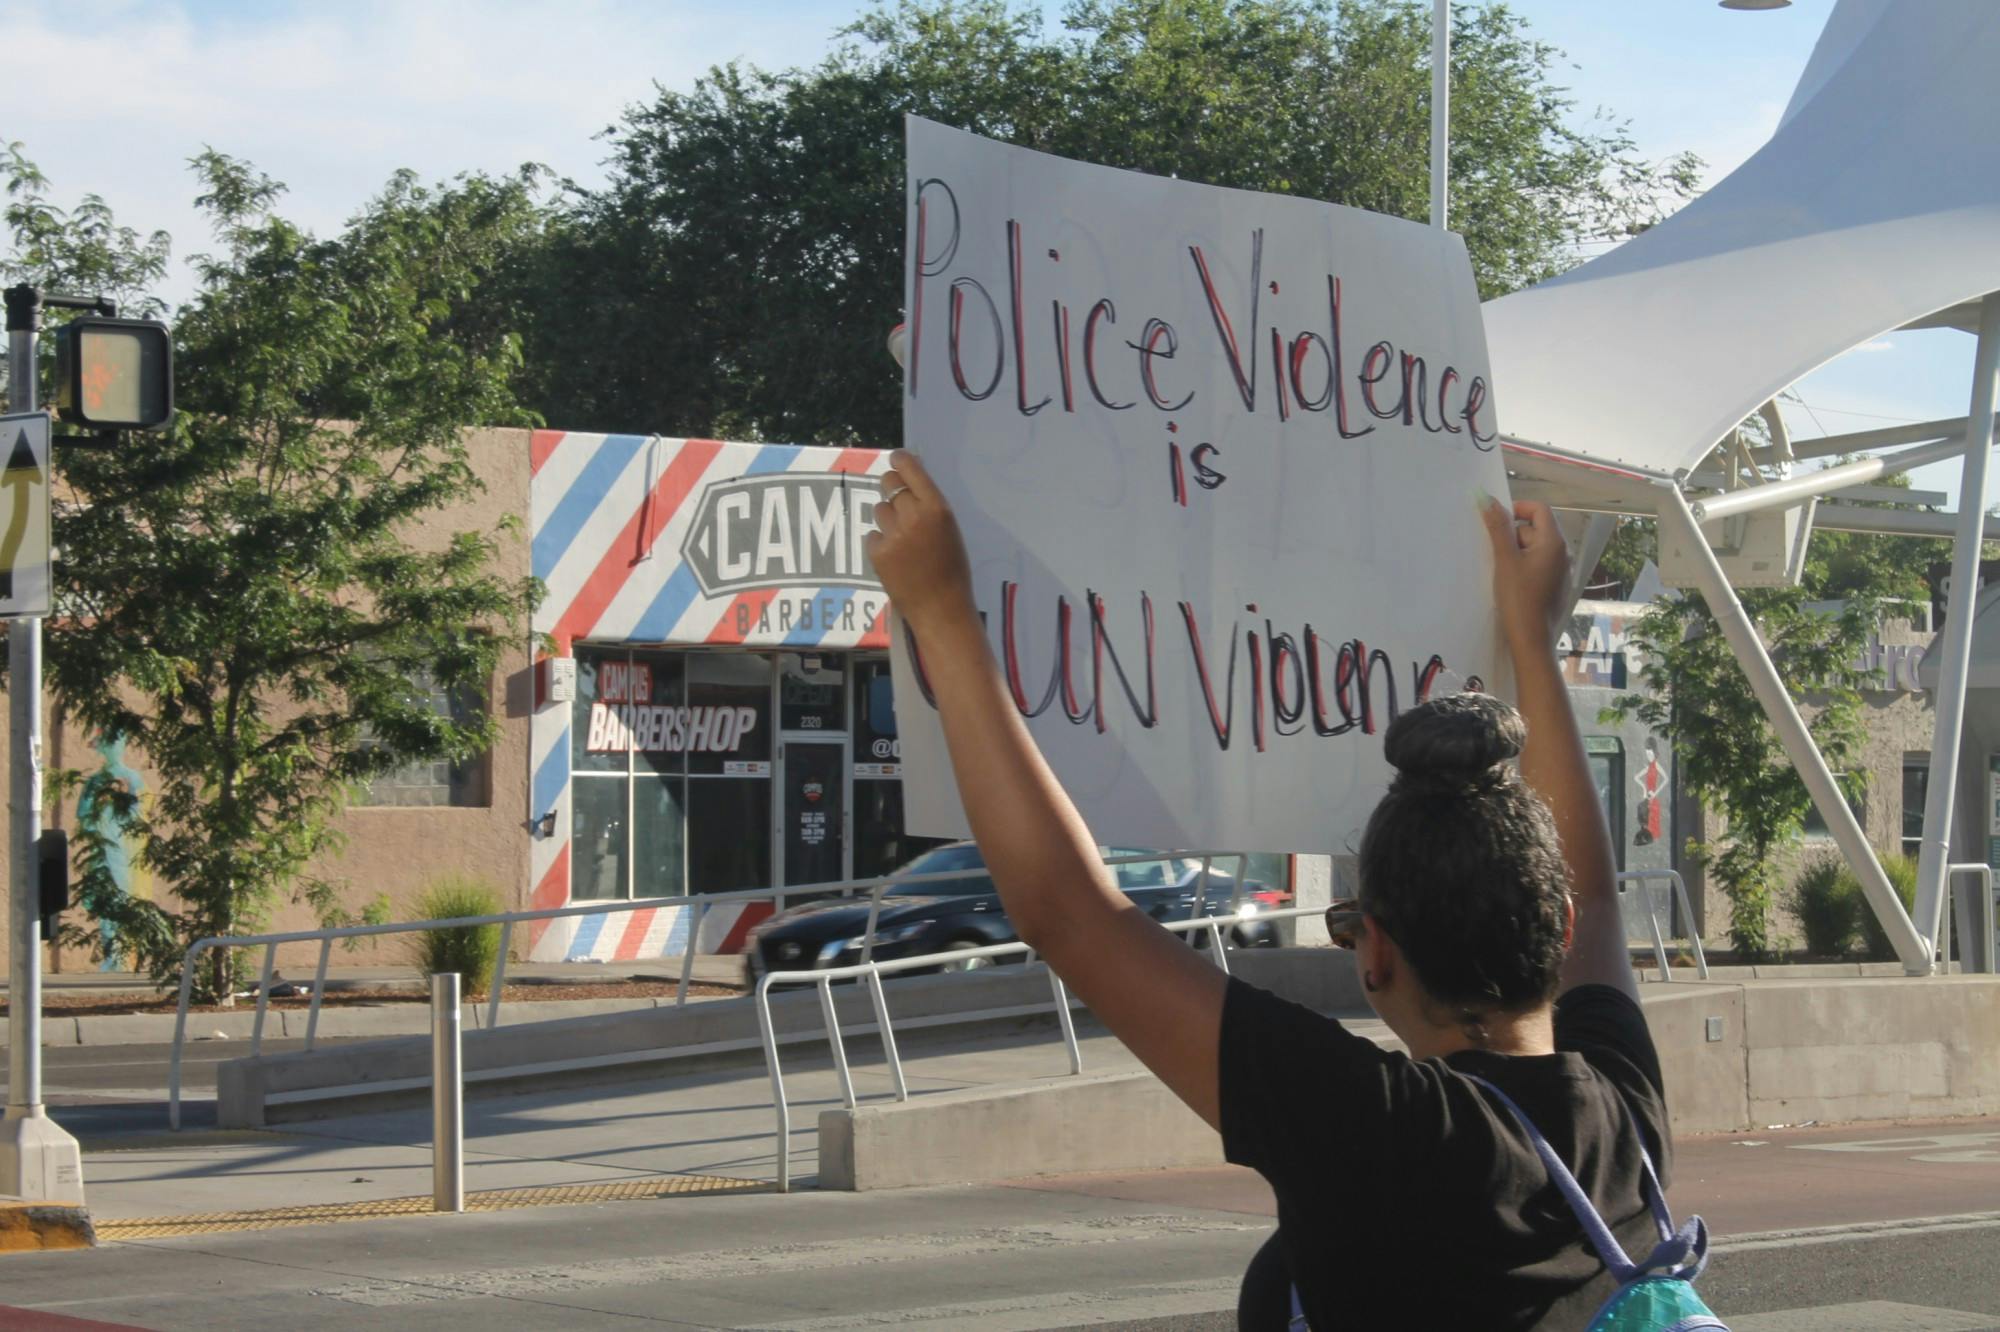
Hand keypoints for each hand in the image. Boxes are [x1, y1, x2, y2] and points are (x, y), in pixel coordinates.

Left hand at [866, 452, 977, 632]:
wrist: (942, 609)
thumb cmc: (953, 570)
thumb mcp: (950, 531)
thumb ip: (931, 506)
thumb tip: (911, 482)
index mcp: (937, 508)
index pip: (911, 470)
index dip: (901, 461)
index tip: (896, 458)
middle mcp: (914, 516)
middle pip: (889, 484)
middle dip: (892, 488)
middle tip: (898, 500)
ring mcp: (893, 534)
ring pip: (879, 510)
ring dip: (887, 519)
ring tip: (903, 540)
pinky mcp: (877, 552)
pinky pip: (873, 535)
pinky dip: (881, 543)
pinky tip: (896, 559)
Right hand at [1478, 495, 1569, 650]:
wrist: (1532, 639)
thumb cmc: (1518, 598)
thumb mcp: (1504, 560)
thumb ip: (1497, 527)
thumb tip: (1487, 498)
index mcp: (1554, 542)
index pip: (1539, 509)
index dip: (1517, 509)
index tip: (1496, 522)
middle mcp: (1563, 553)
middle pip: (1536, 529)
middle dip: (1514, 536)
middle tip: (1497, 555)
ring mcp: (1562, 570)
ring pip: (1536, 548)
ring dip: (1517, 553)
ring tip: (1503, 572)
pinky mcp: (1557, 585)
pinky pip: (1540, 565)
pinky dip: (1525, 566)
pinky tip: (1513, 585)